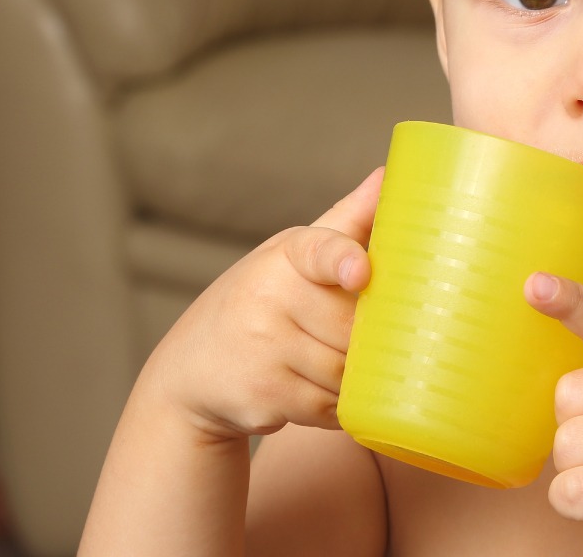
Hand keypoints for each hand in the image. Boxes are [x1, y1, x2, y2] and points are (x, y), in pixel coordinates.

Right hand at [141, 167, 383, 442]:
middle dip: (367, 341)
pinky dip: (334, 407)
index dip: (345, 261)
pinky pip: (328, 407)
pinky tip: (316, 393)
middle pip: (355, 327)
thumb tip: (392, 175)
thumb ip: (347, 222)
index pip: (321, 251)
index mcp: (286, 256)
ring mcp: (262, 349)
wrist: (190, 369)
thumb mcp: (295, 255)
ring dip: (352, 378)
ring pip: (345, 372)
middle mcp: (268, 298)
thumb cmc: (264, 301)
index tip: (362, 273)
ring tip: (331, 366)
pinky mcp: (262, 396)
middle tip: (361, 339)